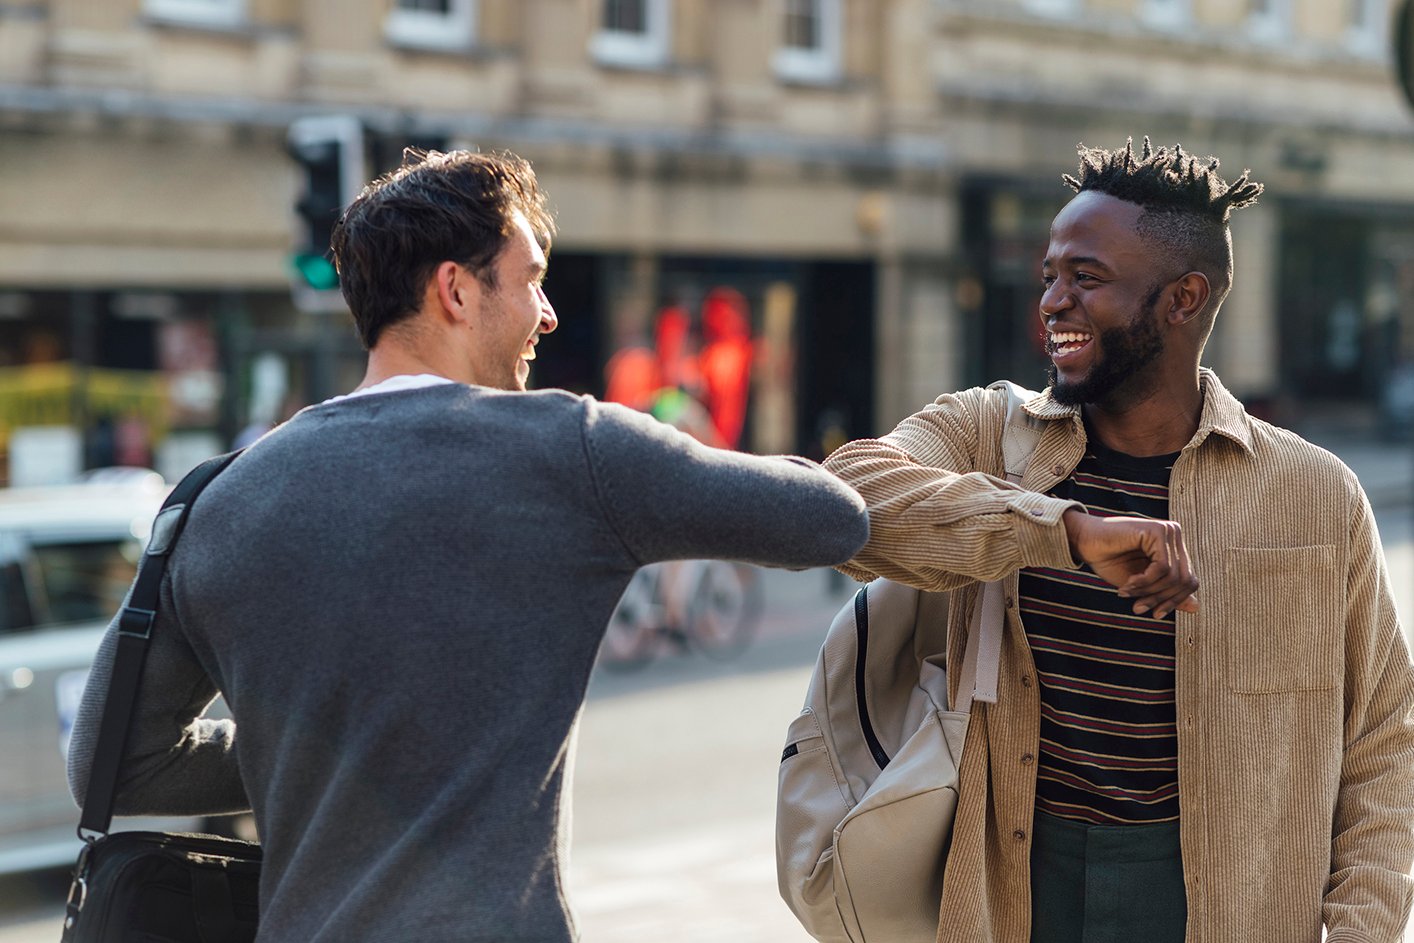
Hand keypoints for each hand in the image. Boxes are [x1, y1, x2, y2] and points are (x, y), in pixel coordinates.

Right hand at [1062, 509, 1198, 618]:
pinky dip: (1144, 582)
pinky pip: (1162, 568)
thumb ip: (1167, 593)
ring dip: (1148, 591)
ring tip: (1127, 593)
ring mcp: (1168, 531)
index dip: (1174, 602)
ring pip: (1173, 576)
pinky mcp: (1157, 531)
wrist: (1083, 541)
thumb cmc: (1109, 559)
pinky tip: (1127, 583)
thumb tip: (1197, 607)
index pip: (1190, 581)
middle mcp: (1175, 535)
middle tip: (1137, 607)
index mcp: (1174, 546)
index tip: (1154, 614)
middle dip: (1160, 598)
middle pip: (1185, 580)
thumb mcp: (1142, 584)